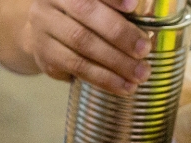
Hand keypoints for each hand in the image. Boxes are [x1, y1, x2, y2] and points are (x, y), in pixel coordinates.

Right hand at [0, 0, 151, 92]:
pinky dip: (104, 78)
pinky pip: (76, 67)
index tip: (133, 5)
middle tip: (144, 49)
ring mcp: (43, 28)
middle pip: (85, 13)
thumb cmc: (80, 18)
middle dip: (119, 33)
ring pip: (81, 43)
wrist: (43, 35)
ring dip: (115, 62)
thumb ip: (115, 11)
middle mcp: (50, 1)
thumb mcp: (94, 6)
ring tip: (140, 74)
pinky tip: (123, 85)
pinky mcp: (45, 55)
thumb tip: (148, 22)